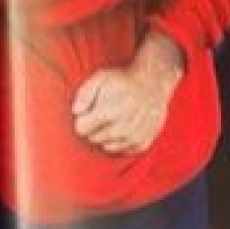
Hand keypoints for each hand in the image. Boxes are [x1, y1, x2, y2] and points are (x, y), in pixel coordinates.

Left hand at [71, 34, 184, 154]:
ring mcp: (135, 137)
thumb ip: (84, 93)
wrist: (154, 83)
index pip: (82, 129)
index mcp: (110, 112)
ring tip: (113, 119)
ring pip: (107, 147)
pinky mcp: (144, 143)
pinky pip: (123, 151)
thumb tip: (76, 111)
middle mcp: (123, 128)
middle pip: (94, 138)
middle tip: (101, 114)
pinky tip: (123, 127)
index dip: (82, 120)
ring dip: (106, 135)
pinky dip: (120, 142)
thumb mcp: (100, 77)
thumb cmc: (124, 80)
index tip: (88, 112)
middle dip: (93, 128)